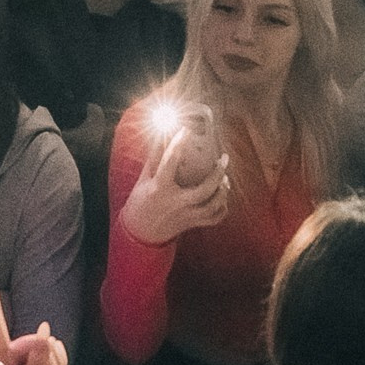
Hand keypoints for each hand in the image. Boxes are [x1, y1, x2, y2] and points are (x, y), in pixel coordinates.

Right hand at [115, 117, 230, 244]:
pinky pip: (213, 219)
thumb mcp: (144, 179)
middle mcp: (175, 203)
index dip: (178, 144)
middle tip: (223, 159)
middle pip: (203, 190)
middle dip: (217, 174)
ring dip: (222, 191)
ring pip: (212, 206)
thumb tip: (160, 135)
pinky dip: (222, 208)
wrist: (140, 233)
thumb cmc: (141, 202)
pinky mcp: (191, 224)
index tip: (186, 130)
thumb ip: (154, 159)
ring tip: (224, 177)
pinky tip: (222, 196)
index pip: (170, 162)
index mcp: (160, 189)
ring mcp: (185, 216)